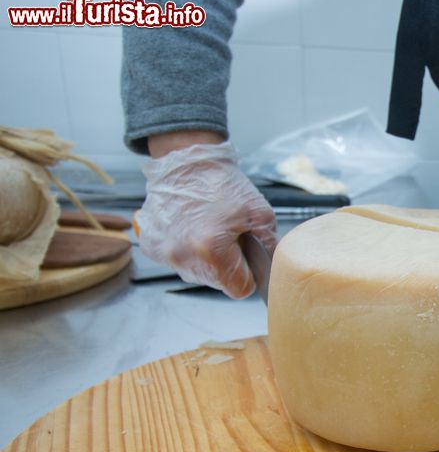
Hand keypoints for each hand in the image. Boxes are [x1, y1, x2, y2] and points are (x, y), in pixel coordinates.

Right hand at [135, 138, 275, 298]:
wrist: (187, 162)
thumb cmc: (222, 184)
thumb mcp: (261, 214)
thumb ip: (272, 248)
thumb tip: (276, 269)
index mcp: (212, 251)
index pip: (240, 290)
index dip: (247, 274)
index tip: (245, 257)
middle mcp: (183, 257)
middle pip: (217, 283)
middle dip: (227, 266)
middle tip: (226, 236)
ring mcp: (163, 254)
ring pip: (196, 274)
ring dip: (205, 259)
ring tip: (207, 230)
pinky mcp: (151, 246)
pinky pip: (177, 261)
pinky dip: (185, 249)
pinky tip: (190, 228)